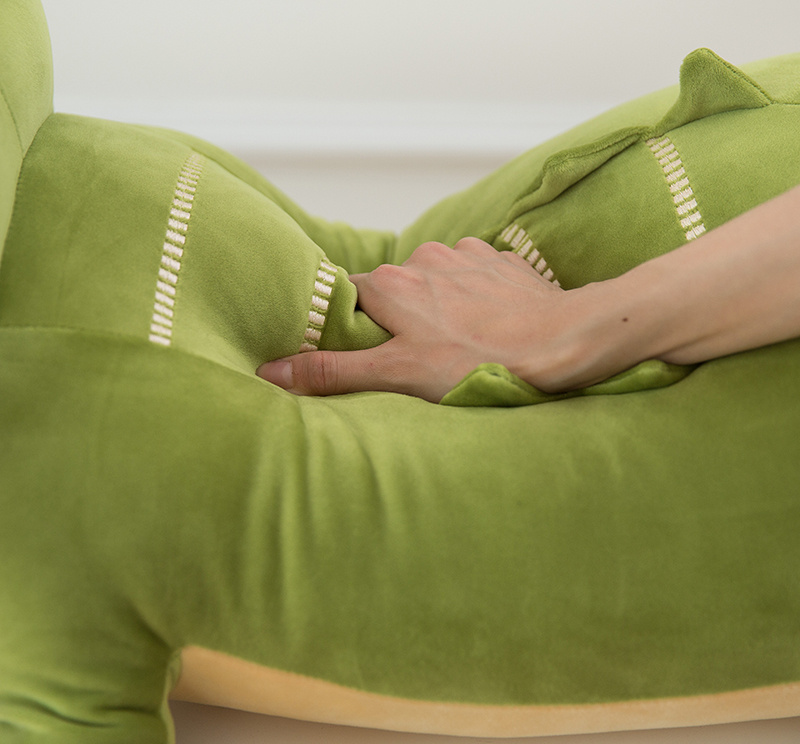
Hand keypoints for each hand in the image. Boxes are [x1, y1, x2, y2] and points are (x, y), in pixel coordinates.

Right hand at [256, 238, 567, 401]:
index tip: (370, 351)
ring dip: (438, 308)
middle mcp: (423, 257)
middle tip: (419, 356)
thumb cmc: (478, 362)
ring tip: (460, 343)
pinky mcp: (499, 260)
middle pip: (392, 290)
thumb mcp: (397, 374)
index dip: (354, 327)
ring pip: (434, 282)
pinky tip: (489, 325)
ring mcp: (465, 254)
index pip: (349, 300)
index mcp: (390, 284)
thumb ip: (332, 371)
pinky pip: (471, 276)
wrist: (561, 342)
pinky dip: (473, 298)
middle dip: (399, 320)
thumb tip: (270, 372)